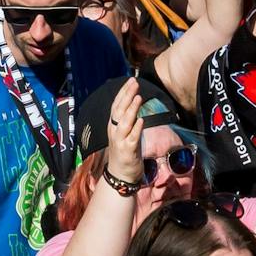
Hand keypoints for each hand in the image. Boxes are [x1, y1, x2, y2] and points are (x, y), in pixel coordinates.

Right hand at [101, 75, 145, 189]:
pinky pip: (132, 138)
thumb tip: (135, 103)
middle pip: (119, 110)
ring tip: (138, 97)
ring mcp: (120, 141)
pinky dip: (136, 128)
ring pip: (124, 122)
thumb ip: (127, 120)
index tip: (131, 80)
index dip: (123, 92)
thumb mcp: (123, 133)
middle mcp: (114, 131)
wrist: (120, 175)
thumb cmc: (124, 152)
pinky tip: (142, 120)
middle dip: (127, 95)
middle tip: (135, 83)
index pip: (117, 104)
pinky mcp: (128, 151)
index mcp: (113, 125)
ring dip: (131, 109)